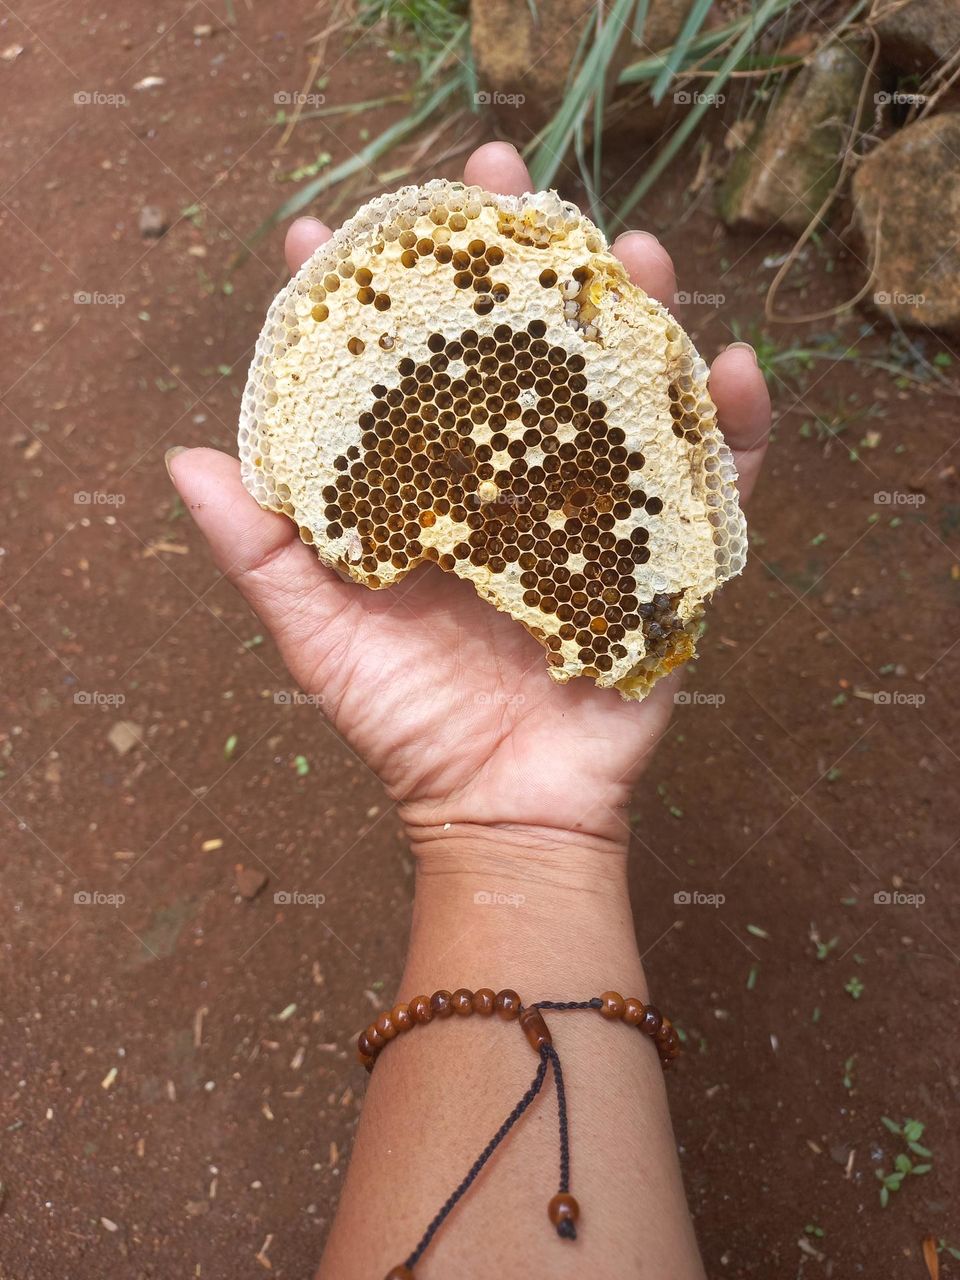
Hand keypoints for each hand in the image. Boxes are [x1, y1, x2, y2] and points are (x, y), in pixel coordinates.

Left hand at [167, 143, 770, 861]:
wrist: (498, 809)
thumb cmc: (404, 724)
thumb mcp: (319, 635)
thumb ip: (261, 551)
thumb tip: (183, 458)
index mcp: (432, 489)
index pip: (400, 370)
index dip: (367, 297)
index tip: (333, 234)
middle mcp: (512, 481)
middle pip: (519, 349)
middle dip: (514, 261)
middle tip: (500, 177)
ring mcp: (594, 511)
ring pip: (619, 391)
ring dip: (635, 315)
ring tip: (630, 253)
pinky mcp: (662, 557)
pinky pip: (715, 483)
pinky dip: (737, 428)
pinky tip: (732, 369)